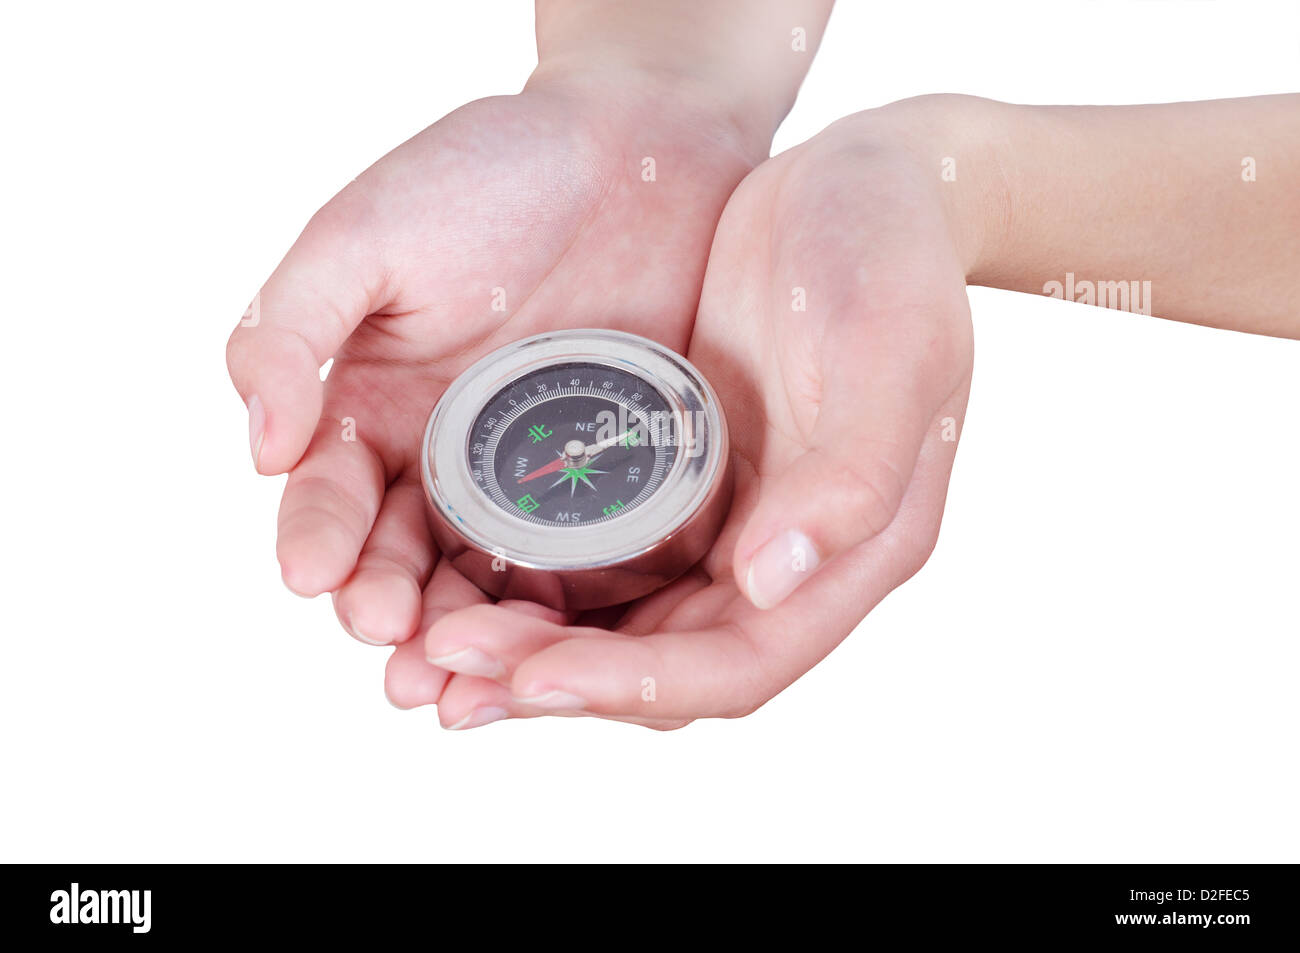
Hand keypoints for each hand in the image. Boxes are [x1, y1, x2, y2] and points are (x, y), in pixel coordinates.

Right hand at [226, 71, 761, 683]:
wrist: (640, 147)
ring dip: (468, 641)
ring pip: (487, 584)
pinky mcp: (613, 488)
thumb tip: (257, 450)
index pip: (330, 498)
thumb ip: (290, 331)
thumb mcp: (365, 235)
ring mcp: (530, 482)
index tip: (320, 582)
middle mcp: (443, 461)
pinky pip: (583, 565)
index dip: (319, 543)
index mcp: (372, 409)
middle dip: (392, 615)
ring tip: (459, 689)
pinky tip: (557, 652)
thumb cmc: (492, 173)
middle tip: (398, 665)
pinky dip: (562, 616)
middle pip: (404, 562)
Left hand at [419, 98, 987, 727]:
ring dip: (533, 647)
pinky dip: (538, 580)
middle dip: (558, 678)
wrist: (861, 184)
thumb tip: (771, 582)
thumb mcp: (888, 352)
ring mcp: (728, 521)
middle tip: (447, 663)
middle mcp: (785, 559)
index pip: (738, 663)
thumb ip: (851, 475)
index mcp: (851, 552)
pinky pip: (604, 556)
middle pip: (664, 662)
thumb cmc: (889, 259)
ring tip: (435, 645)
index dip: (635, 685)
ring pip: (624, 624)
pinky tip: (461, 573)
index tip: (530, 680)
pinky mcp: (681, 478)